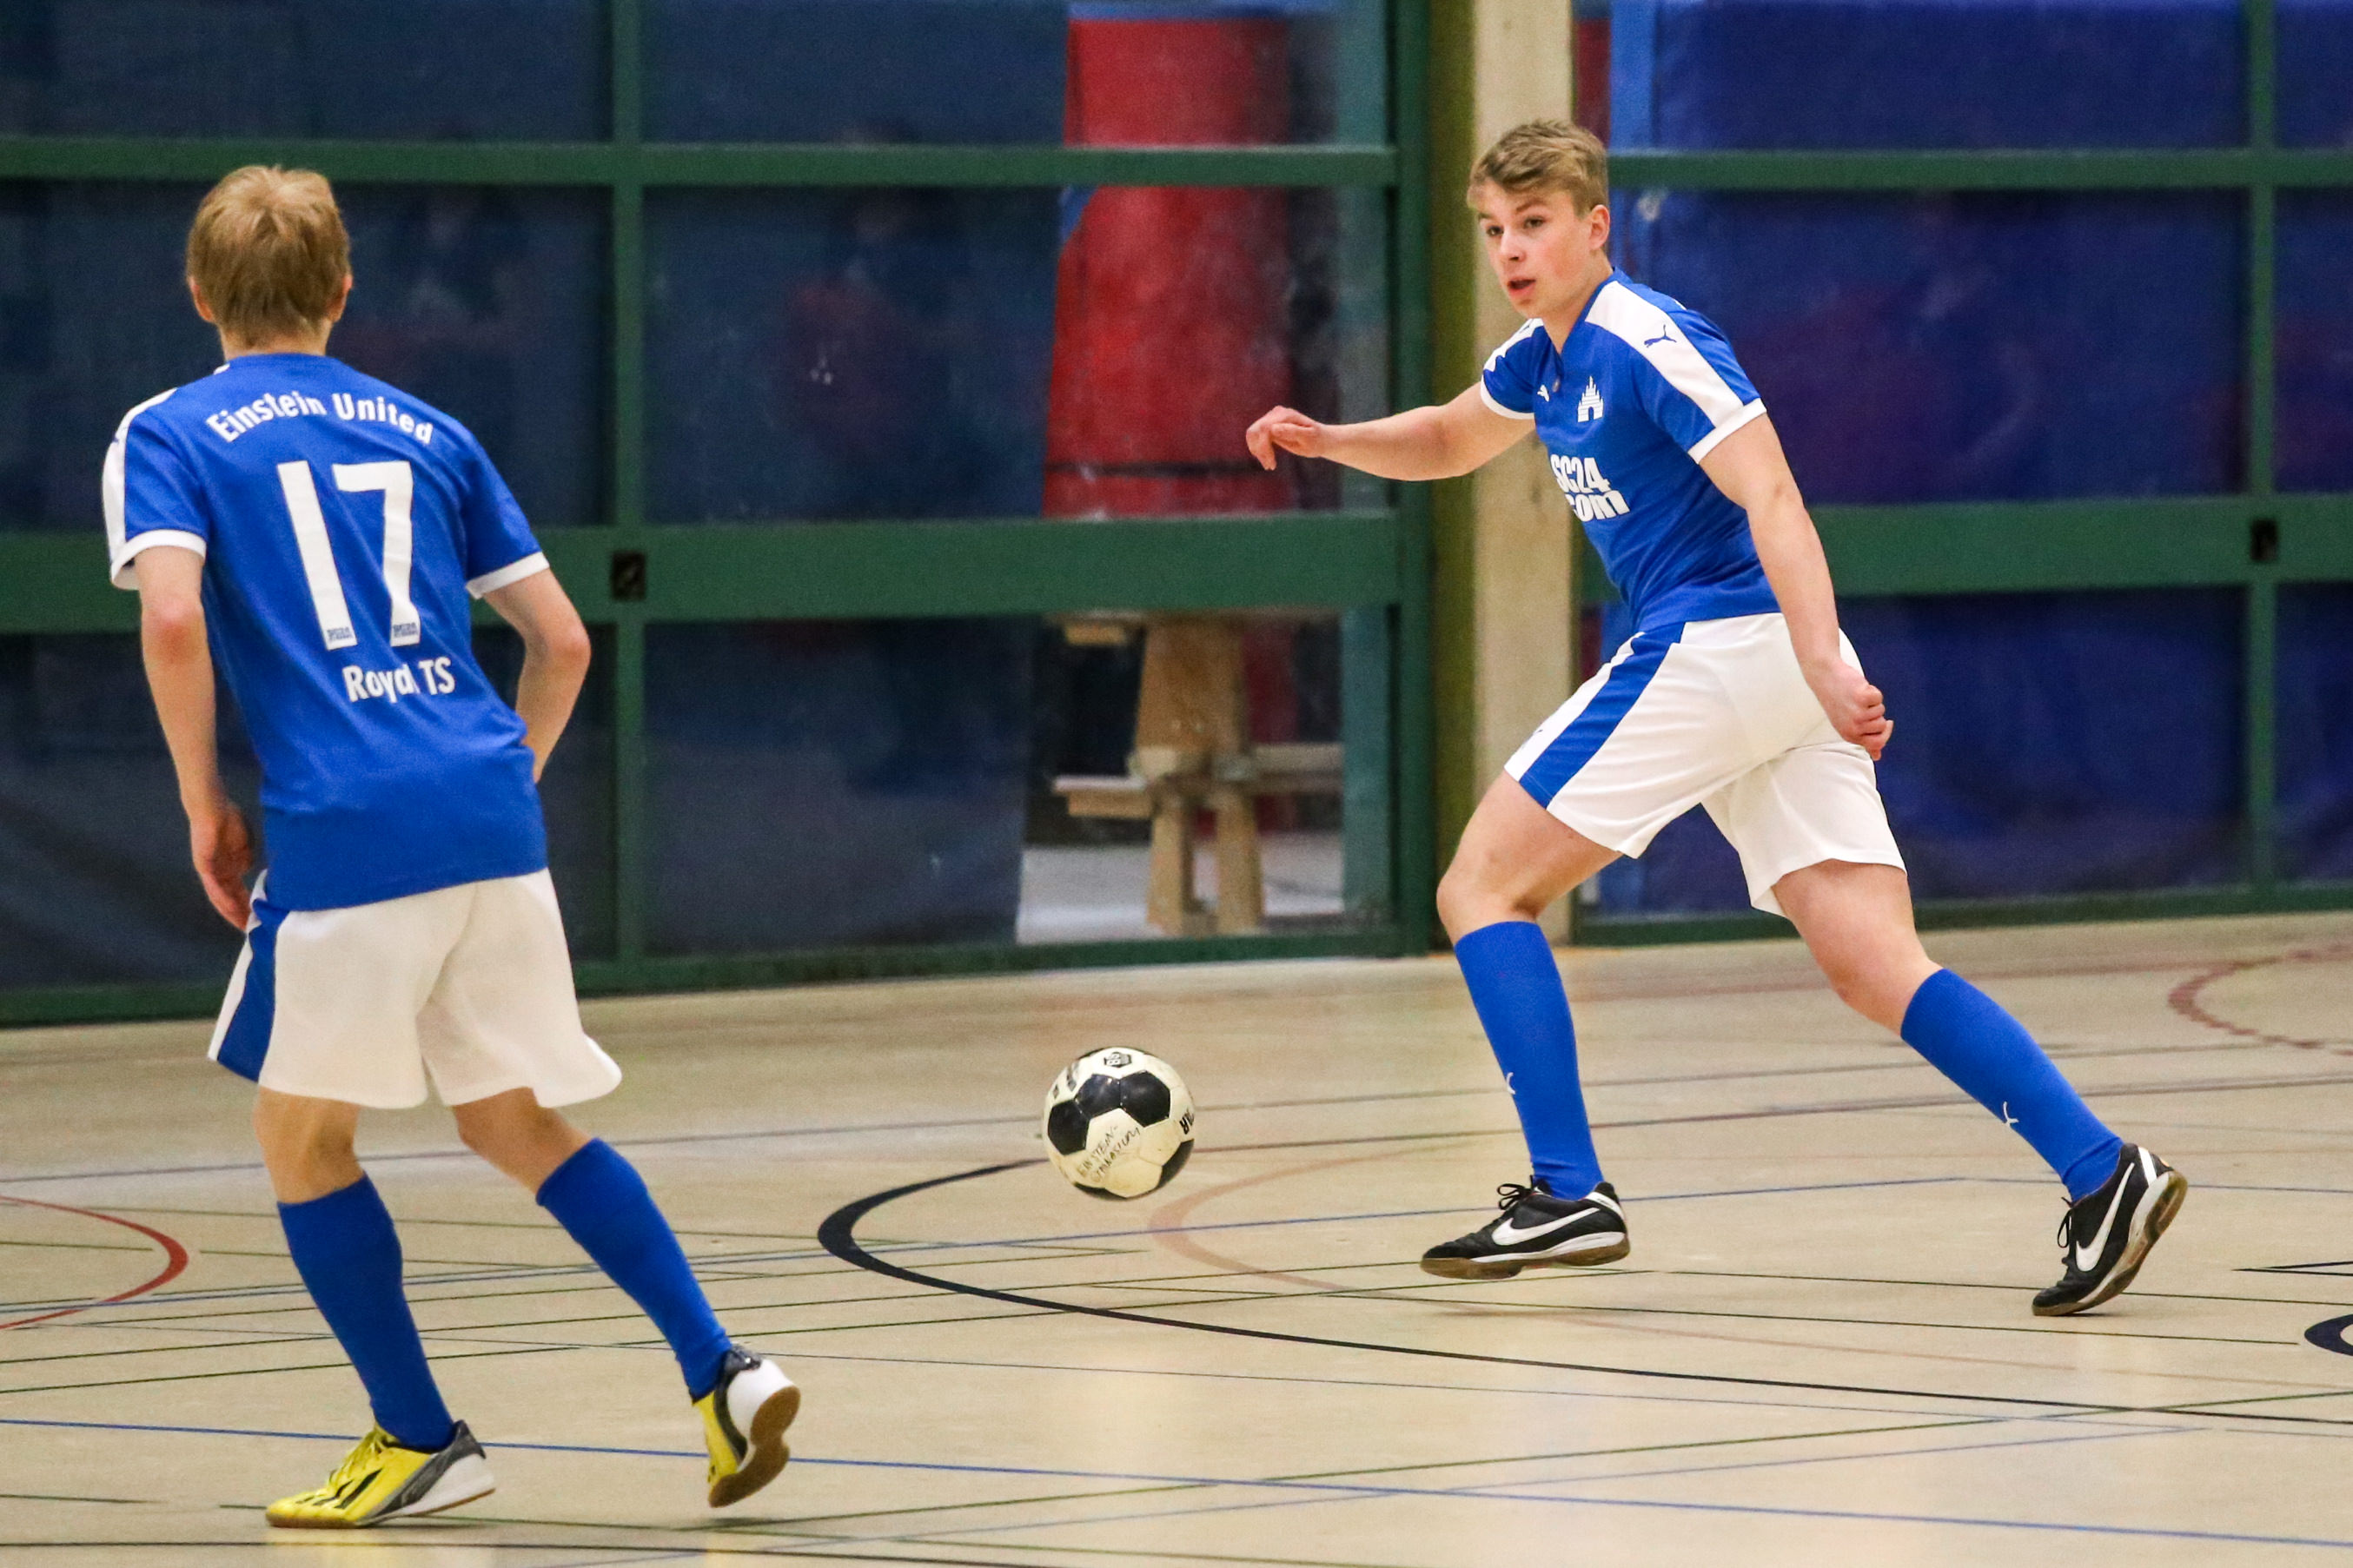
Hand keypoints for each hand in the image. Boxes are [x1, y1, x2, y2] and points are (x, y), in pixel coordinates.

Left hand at [188, 799, 254, 929]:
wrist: (213, 808)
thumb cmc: (230, 821)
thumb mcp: (245, 845)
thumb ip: (247, 860)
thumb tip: (249, 872)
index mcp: (229, 868)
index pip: (239, 892)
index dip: (248, 906)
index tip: (259, 919)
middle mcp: (218, 874)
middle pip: (229, 899)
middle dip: (241, 915)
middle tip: (253, 930)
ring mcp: (210, 871)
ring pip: (220, 897)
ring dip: (231, 912)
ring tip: (242, 925)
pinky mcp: (204, 866)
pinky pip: (213, 886)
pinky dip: (222, 898)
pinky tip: (231, 908)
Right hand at [1245, 405, 1329, 469]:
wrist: (1320, 439)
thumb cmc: (1316, 440)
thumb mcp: (1308, 439)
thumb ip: (1292, 432)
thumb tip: (1273, 428)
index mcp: (1286, 415)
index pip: (1265, 428)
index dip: (1264, 446)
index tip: (1271, 463)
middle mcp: (1276, 413)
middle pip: (1256, 430)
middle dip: (1259, 450)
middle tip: (1269, 466)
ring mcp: (1272, 418)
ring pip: (1252, 434)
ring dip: (1257, 451)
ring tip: (1268, 465)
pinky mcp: (1269, 425)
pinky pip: (1255, 437)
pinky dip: (1258, 450)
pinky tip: (1267, 460)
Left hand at [1805, 658, 1893, 760]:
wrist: (1824, 678)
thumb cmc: (1837, 701)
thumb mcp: (1847, 724)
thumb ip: (1863, 740)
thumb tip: (1877, 756)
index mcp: (1849, 735)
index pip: (1877, 743)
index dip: (1885, 733)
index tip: (1887, 722)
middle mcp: (1853, 727)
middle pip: (1882, 726)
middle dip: (1877, 714)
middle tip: (1860, 706)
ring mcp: (1857, 713)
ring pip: (1881, 710)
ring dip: (1873, 701)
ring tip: (1857, 696)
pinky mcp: (1862, 698)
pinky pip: (1879, 697)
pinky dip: (1872, 690)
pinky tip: (1858, 689)